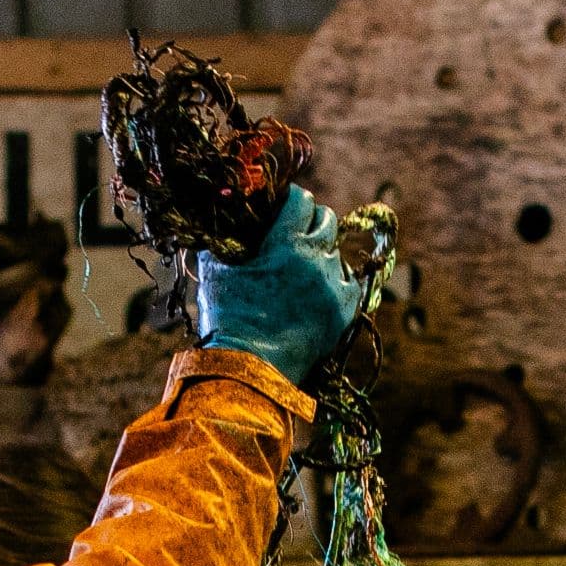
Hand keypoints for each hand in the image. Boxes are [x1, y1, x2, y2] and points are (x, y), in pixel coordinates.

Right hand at [195, 186, 364, 387]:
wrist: (250, 368)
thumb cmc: (228, 319)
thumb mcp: (215, 272)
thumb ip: (219, 240)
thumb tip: (215, 221)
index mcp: (287, 242)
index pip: (301, 201)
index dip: (292, 198)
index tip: (285, 203)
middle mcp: (316, 258)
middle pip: (327, 220)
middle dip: (312, 220)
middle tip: (298, 230)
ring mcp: (333, 286)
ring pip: (338, 253)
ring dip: (323, 254)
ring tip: (306, 266)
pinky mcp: (343, 312)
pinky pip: (351, 284)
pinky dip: (338, 281)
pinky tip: (324, 286)